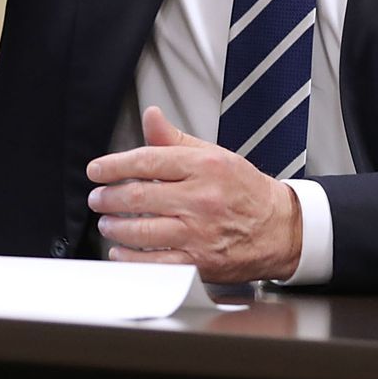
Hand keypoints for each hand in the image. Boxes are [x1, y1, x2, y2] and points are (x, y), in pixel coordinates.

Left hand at [84, 106, 301, 282]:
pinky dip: (130, 257)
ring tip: (107, 223)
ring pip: (142, 230)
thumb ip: (175, 139)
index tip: (96, 170)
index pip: (147, 161)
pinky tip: (120, 250)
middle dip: (108, 198)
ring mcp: (199, 232)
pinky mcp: (200, 261)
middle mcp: (201, 199)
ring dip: (115, 227)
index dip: (114, 165)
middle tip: (97, 199)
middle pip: (139, 197)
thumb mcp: (213, 154)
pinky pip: (155, 262)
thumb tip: (151, 116)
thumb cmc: (245, 191)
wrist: (280, 228)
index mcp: (204, 167)